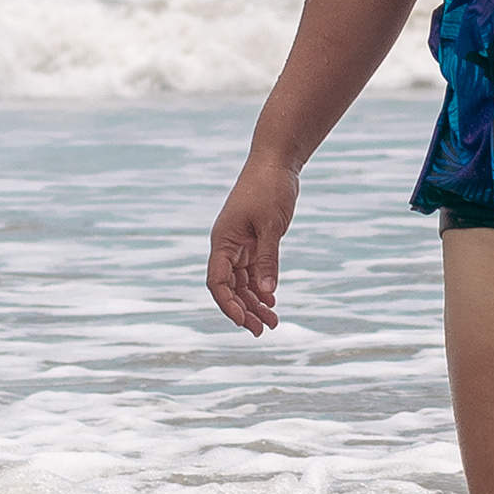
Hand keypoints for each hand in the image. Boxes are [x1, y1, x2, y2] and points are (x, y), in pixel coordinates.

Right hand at [206, 158, 295, 332]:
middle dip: (244, 310)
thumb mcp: (271, 226)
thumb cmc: (270, 189)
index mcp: (223, 241)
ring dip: (254, 302)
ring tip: (272, 322)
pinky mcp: (253, 241)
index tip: (242, 322)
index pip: (217, 281)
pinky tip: (272, 302)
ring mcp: (239, 244)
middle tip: (262, 331)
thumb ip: (268, 260)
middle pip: (229, 287)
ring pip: (242, 282)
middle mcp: (227, 246)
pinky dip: (261, 287)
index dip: (227, 304)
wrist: (276, 162)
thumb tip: (267, 294)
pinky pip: (253, 271)